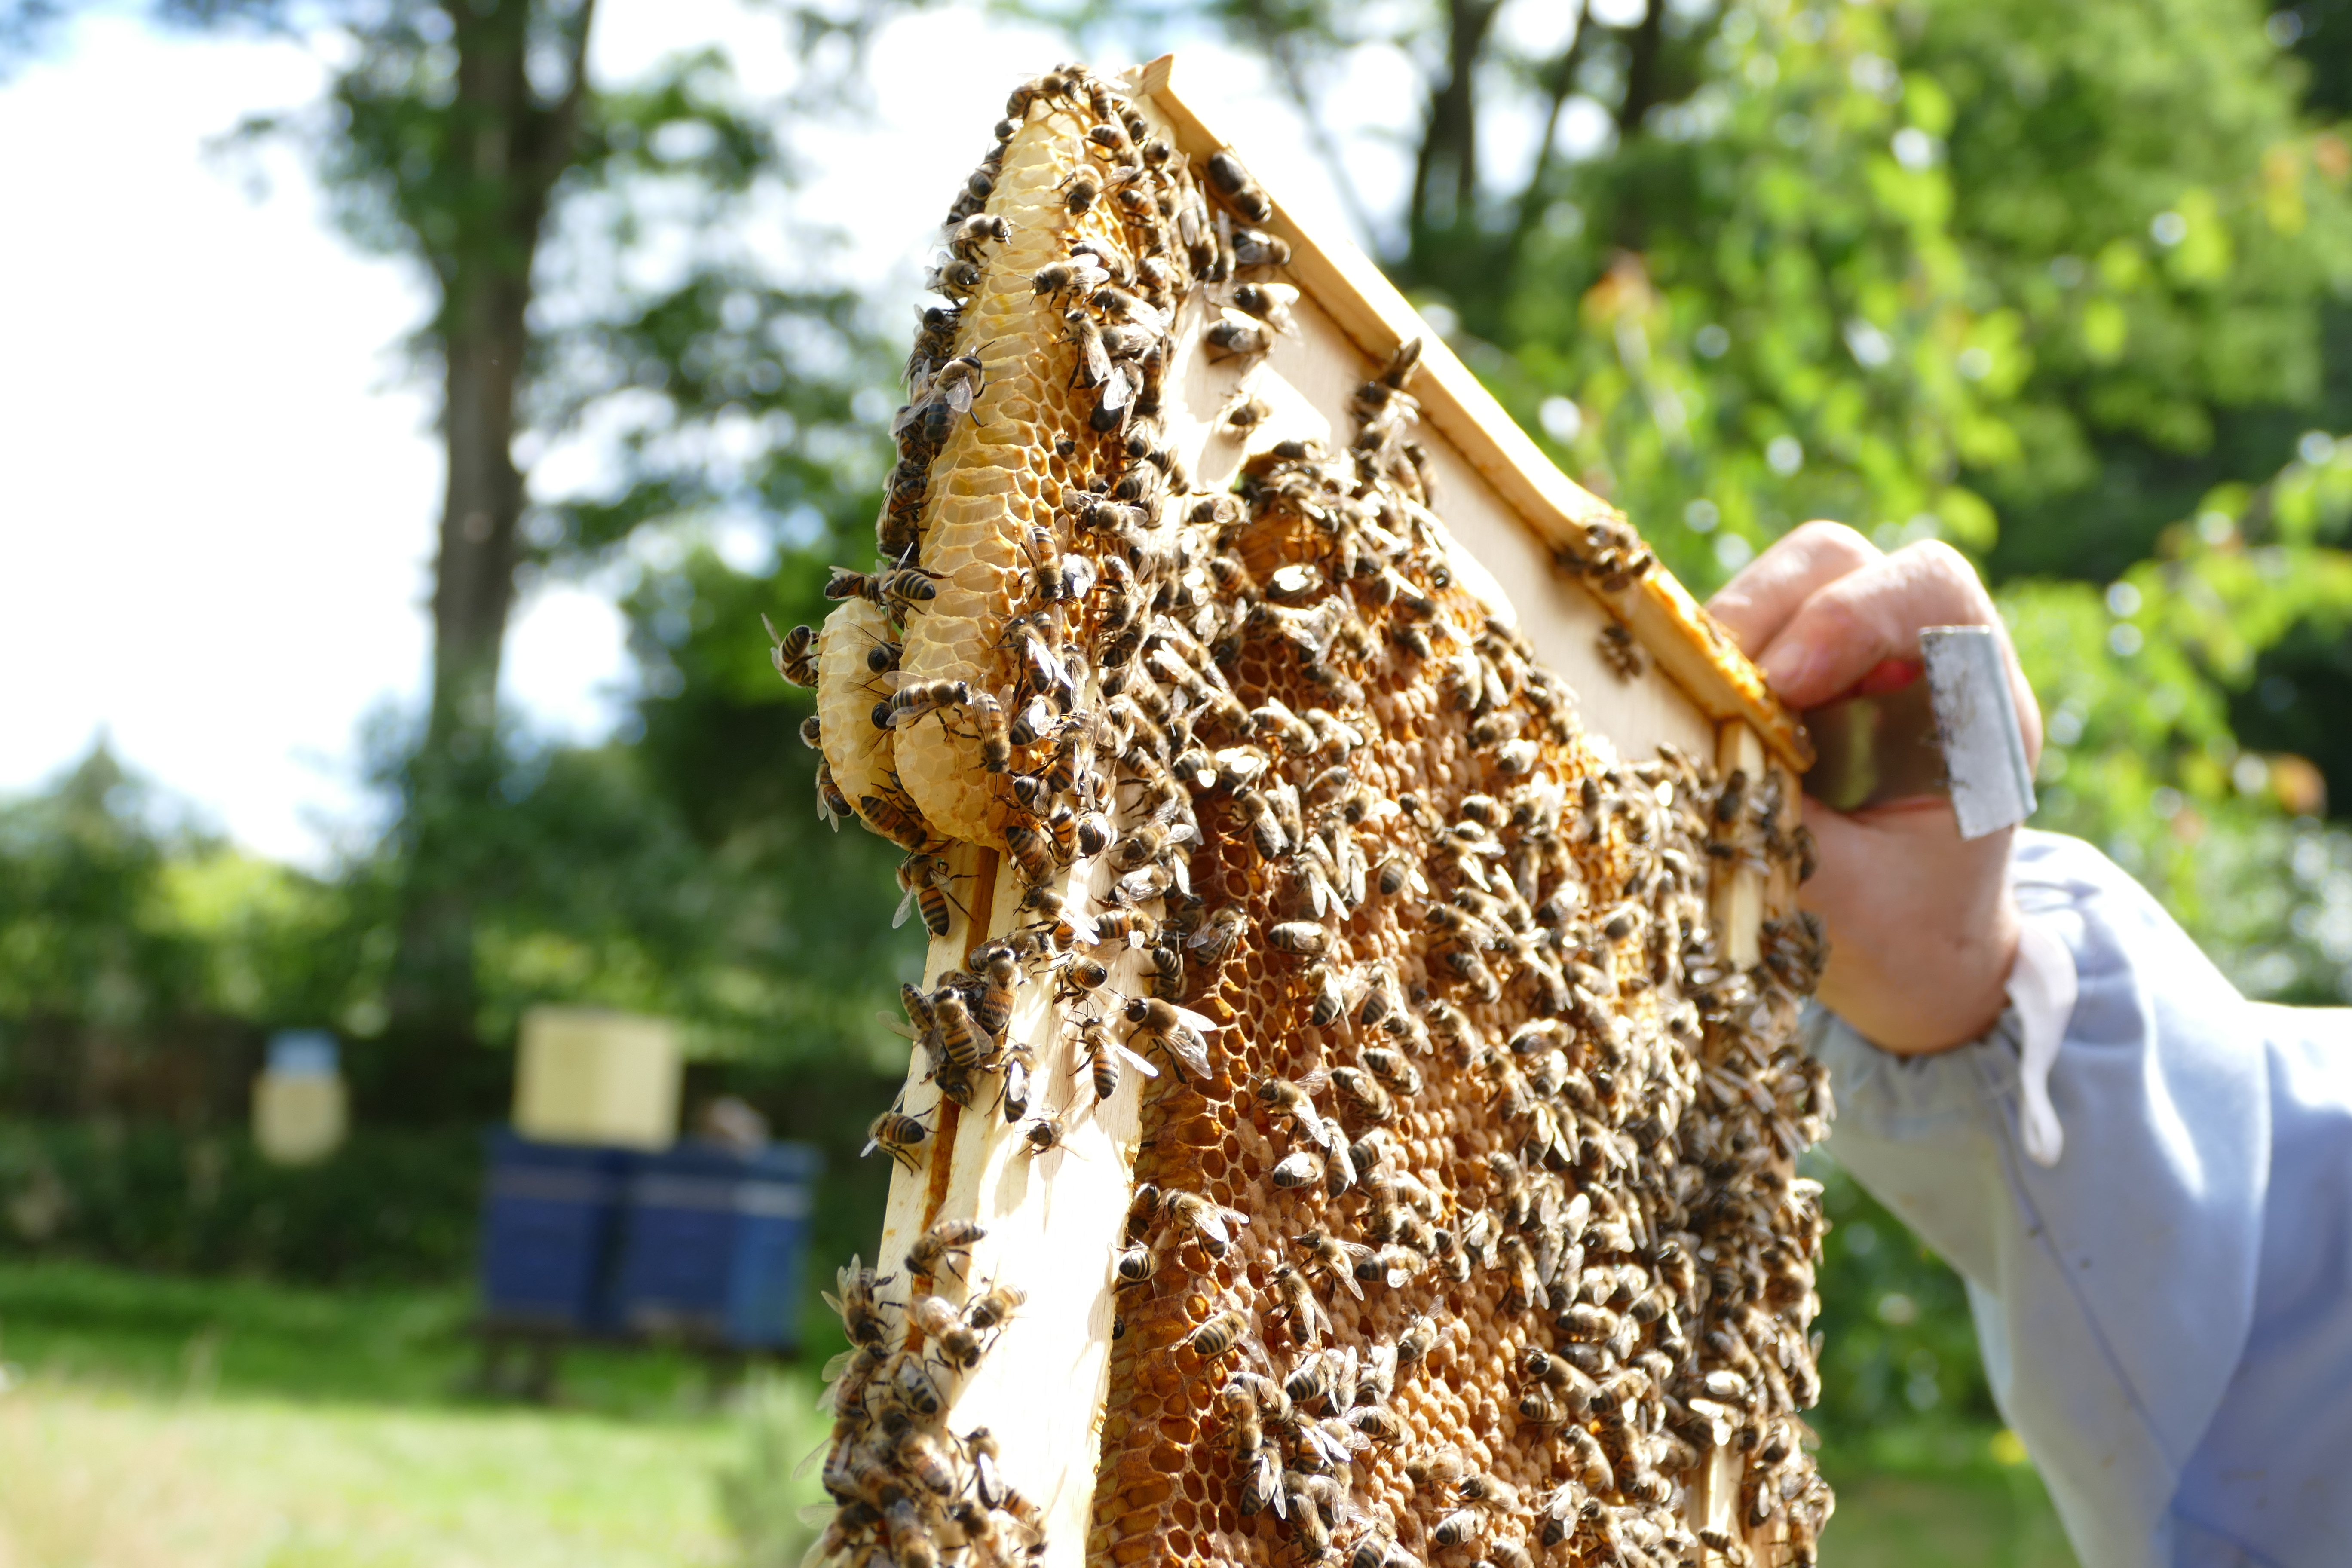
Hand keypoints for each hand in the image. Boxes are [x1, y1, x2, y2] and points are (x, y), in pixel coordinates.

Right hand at [1709, 524, 2042, 1054]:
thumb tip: (1688, 759)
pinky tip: (1692, 718)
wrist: (1915, 968)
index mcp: (1979, 702)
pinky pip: (1733, 637)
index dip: (1846, 614)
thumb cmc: (1900, 936)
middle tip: (1709, 682)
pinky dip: (1702, 667)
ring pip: (1773, 588)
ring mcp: (1850, 659)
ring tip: (1694, 709)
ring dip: (1723, 641)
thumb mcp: (1844, 898)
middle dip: (1763, 611)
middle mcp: (1921, 656)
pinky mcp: (1789, 677)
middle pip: (1836, 561)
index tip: (1782, 685)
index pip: (1927, 587)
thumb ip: (1775, 823)